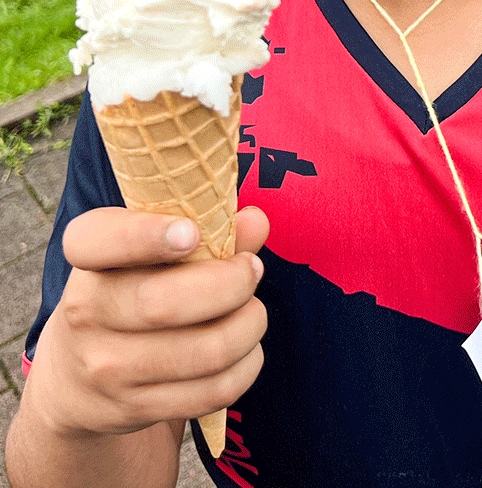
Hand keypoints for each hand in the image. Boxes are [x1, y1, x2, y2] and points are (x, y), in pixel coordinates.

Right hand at [27, 207, 268, 439]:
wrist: (78, 379)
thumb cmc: (132, 291)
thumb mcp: (151, 251)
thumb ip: (207, 229)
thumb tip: (256, 221)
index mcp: (88, 259)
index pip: (94, 240)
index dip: (144, 235)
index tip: (191, 233)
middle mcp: (86, 312)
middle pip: (164, 304)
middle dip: (231, 284)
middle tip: (251, 271)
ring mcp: (108, 367)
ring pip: (204, 351)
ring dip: (248, 326)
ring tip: (252, 312)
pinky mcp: (136, 408)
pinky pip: (214, 390)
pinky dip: (246, 366)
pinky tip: (245, 349)